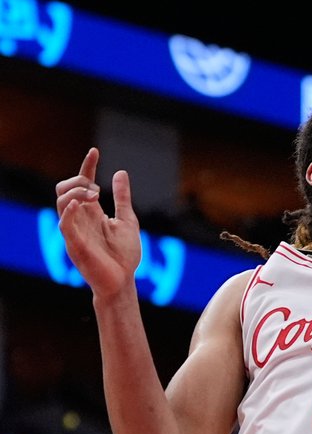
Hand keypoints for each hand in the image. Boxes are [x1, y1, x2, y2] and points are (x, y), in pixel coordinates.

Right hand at [55, 146, 141, 297]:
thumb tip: (120, 172)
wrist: (123, 282)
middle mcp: (81, 219)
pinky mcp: (75, 245)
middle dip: (78, 180)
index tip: (94, 151)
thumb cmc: (124, 255)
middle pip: (64, 190)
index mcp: (92, 213)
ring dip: (76, 192)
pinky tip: (77, 203)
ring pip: (61, 202)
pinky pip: (64, 225)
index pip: (82, 184)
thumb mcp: (127, 220)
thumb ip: (122, 198)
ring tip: (94, 196)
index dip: (87, 166)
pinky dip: (68, 211)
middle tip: (97, 190)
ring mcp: (76, 231)